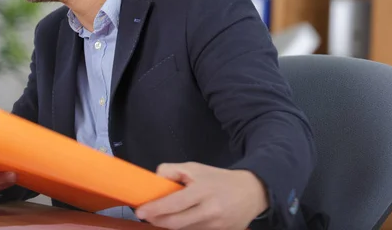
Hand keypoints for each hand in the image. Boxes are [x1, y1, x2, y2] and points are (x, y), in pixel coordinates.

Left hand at [135, 162, 267, 229]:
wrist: (252, 193)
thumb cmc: (218, 179)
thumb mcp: (195, 167)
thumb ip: (172, 171)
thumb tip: (154, 181)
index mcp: (203, 191)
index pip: (174, 203)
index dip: (155, 209)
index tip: (140, 211)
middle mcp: (210, 211)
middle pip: (176, 223)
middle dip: (157, 221)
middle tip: (146, 216)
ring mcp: (216, 226)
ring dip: (169, 225)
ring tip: (161, 217)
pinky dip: (184, 228)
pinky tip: (179, 220)